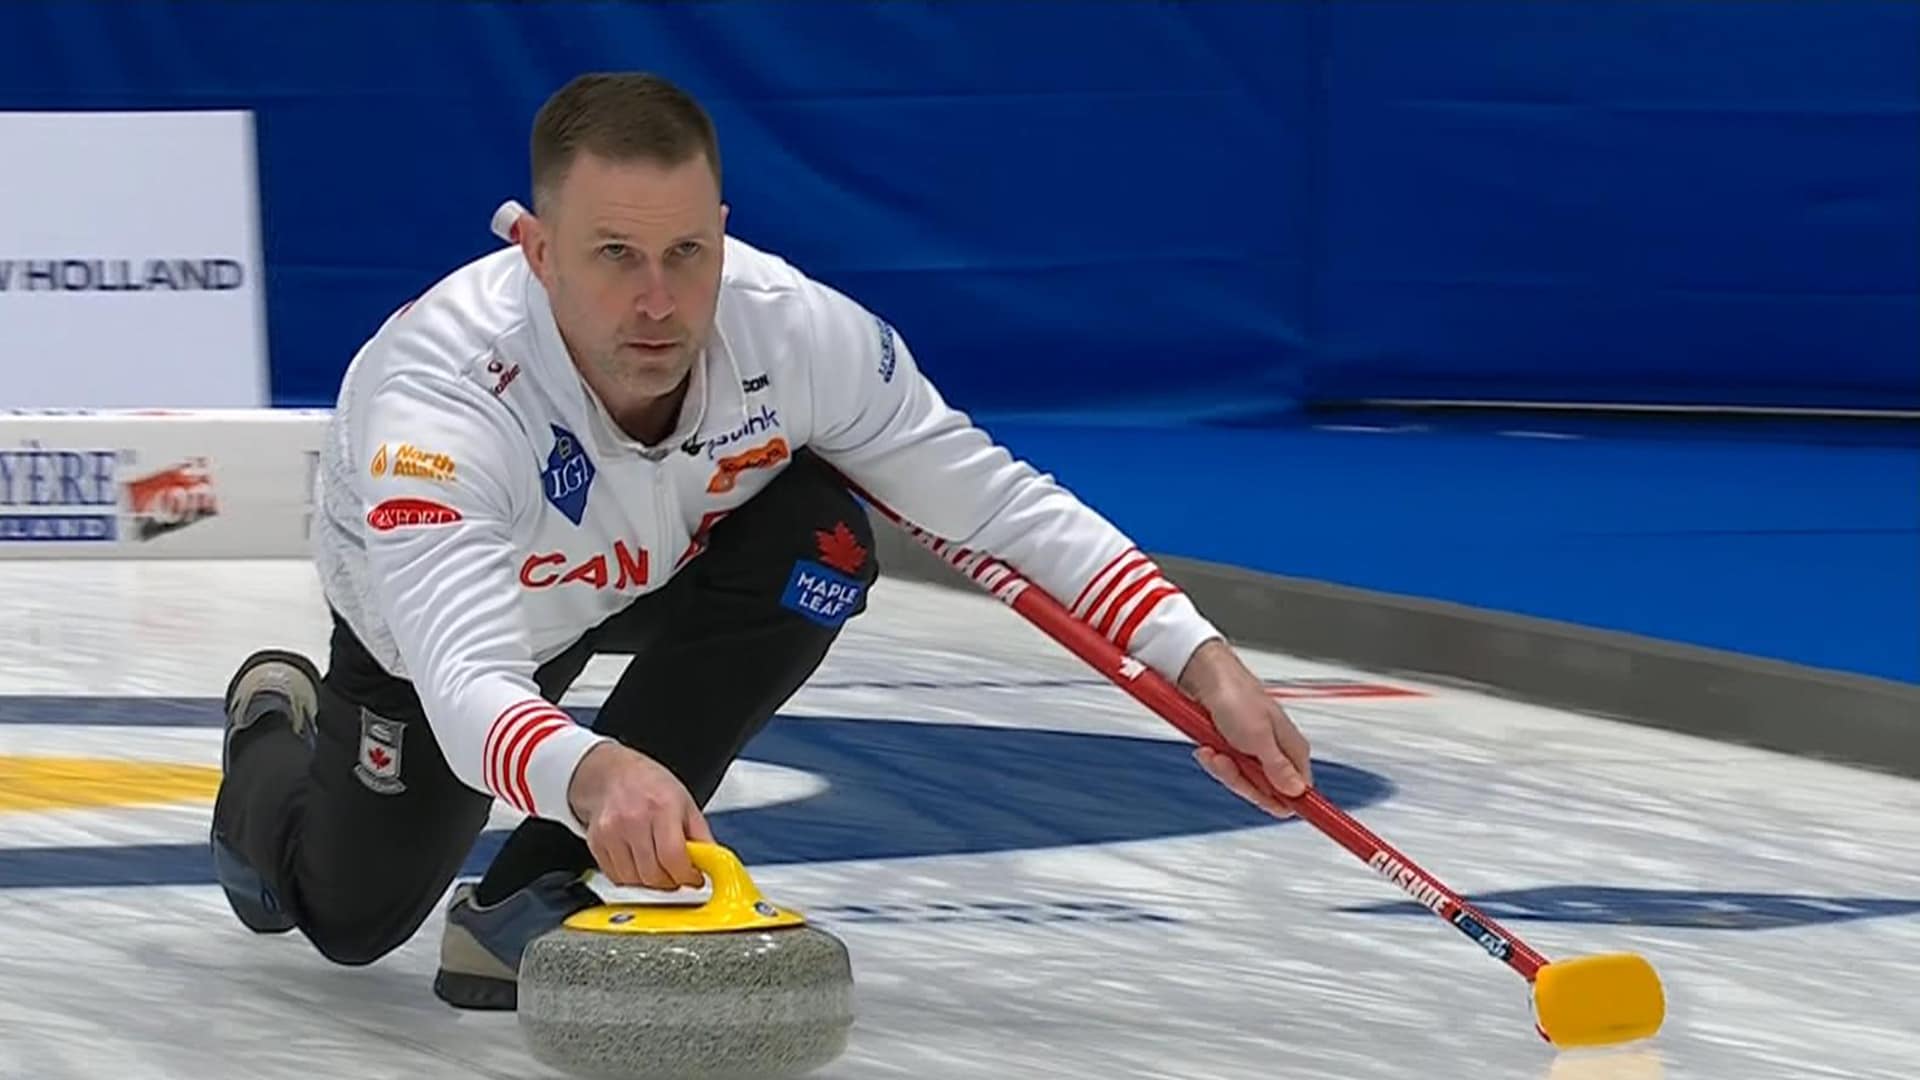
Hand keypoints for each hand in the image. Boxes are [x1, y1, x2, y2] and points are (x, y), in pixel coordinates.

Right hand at [565, 741, 713, 890]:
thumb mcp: (686, 803)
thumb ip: (702, 836)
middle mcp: (634, 819)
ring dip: (650, 883)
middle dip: (670, 882)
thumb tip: (713, 864)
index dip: (686, 875)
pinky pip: (616, 877)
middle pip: (653, 874)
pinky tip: (639, 862)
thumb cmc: (651, 786)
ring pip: (634, 881)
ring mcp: (611, 832)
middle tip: (677, 875)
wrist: (612, 774)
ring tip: (658, 866)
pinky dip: (631, 878)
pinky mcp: (596, 843)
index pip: (673, 856)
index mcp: (662, 807)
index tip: (693, 878)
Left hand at [1178, 638, 1312, 816]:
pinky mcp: (1234, 749)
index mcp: (1292, 751)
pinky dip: (1213, 760)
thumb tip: (1297, 792)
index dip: (1286, 803)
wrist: (1204, 676)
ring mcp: (1254, 752)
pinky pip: (1224, 769)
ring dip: (1223, 769)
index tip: (1275, 811)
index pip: (1299, 793)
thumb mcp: (1259, 738)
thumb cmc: (1236, 697)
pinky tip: (1207, 747)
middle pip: (1265, 792)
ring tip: (1213, 750)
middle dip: (1240, 781)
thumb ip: (1278, 768)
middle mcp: (1276, 753)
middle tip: (1228, 762)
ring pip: (1241, 781)